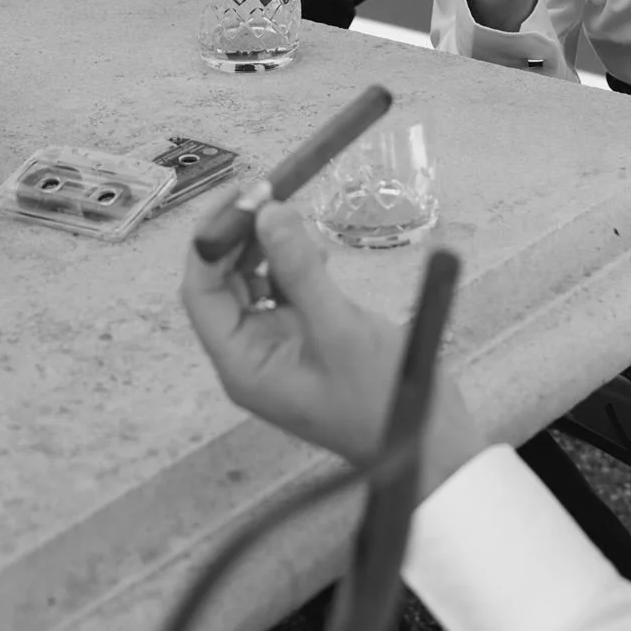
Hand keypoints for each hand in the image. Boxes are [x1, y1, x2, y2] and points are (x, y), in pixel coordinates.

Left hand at [182, 202, 481, 494]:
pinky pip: (283, 291)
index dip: (212, 240)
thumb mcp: (339, 328)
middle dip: (242, 235)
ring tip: (294, 214)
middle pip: (224, 281)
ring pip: (254, 282)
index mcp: (243, 363)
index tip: (239, 195)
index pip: (202, 292)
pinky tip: (317, 252)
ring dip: (268, 246)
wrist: (428, 441)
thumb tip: (266, 212)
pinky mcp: (304, 339)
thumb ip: (300, 269)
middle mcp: (251, 354)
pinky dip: (293, 265)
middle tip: (270, 190)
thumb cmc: (382, 399)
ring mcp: (277, 347)